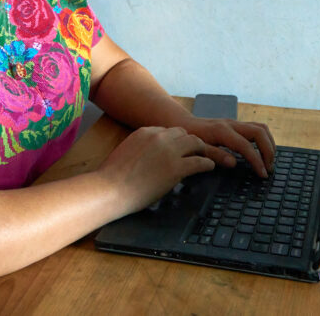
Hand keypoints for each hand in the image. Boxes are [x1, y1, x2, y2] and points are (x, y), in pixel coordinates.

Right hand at [95, 126, 215, 215]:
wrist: (110, 188)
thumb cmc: (111, 177)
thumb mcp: (125, 153)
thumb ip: (138, 150)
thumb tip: (145, 158)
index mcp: (145, 132)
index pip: (167, 131)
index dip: (174, 140)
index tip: (178, 148)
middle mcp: (159, 136)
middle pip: (183, 133)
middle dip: (189, 142)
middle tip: (195, 151)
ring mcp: (169, 151)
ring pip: (194, 143)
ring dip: (201, 149)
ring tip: (206, 156)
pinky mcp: (176, 168)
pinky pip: (199, 162)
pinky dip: (207, 164)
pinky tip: (210, 167)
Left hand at [182, 117, 275, 177]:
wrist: (183, 124)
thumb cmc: (189, 139)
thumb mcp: (198, 150)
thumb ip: (215, 155)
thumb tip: (234, 163)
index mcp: (222, 131)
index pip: (246, 146)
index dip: (257, 161)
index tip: (263, 174)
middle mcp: (231, 124)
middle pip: (259, 132)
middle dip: (268, 151)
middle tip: (269, 169)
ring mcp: (235, 123)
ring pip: (261, 128)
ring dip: (269, 144)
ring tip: (269, 162)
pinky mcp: (237, 125)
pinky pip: (257, 129)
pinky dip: (265, 140)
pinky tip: (264, 152)